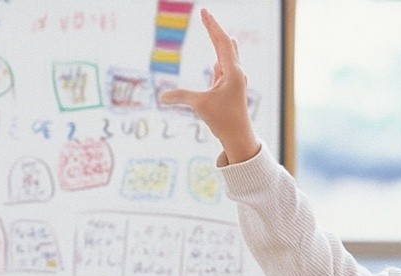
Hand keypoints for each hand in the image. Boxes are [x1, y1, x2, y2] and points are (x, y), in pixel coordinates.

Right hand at [159, 9, 261, 163]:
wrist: (239, 137)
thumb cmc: (223, 120)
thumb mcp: (200, 105)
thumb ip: (181, 97)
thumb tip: (162, 97)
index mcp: (232, 71)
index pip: (222, 42)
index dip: (212, 26)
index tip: (204, 11)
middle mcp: (236, 73)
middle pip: (225, 45)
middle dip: (214, 30)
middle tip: (206, 15)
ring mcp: (234, 82)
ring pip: (227, 56)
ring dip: (220, 44)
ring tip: (216, 31)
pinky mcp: (230, 91)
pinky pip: (224, 71)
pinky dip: (220, 61)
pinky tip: (217, 62)